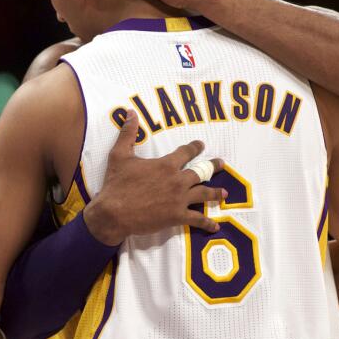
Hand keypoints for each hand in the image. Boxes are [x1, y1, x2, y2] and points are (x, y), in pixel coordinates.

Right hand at [83, 111, 227, 245]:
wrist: (114, 213)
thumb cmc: (117, 184)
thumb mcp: (119, 155)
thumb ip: (128, 133)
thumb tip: (130, 112)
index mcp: (166, 165)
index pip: (186, 152)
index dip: (194, 147)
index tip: (200, 145)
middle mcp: (177, 180)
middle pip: (200, 172)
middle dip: (213, 167)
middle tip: (221, 164)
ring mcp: (179, 199)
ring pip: (203, 194)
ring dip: (215, 193)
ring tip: (224, 193)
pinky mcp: (177, 216)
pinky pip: (197, 219)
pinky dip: (207, 223)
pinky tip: (215, 226)